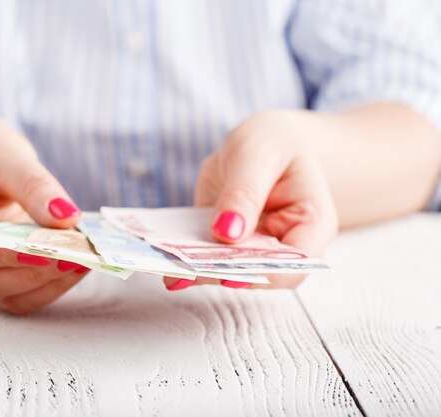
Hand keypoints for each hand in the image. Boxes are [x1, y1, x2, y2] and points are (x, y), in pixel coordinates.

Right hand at [0, 115, 88, 314]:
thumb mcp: (3, 154)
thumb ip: (32, 184)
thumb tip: (67, 217)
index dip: (3, 254)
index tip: (44, 251)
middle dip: (37, 270)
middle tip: (81, 254)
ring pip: (9, 294)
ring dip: (51, 281)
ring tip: (88, 258)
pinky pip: (23, 295)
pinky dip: (53, 284)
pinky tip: (80, 264)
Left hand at [165, 110, 337, 290]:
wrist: (263, 142)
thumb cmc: (273, 142)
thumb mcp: (259, 155)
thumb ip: (244, 193)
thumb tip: (226, 234)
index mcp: (311, 224)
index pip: (296, 264)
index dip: (263, 274)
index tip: (227, 273)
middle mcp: (285, 245)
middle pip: (258, 274)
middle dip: (221, 273)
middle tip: (184, 270)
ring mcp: (254, 249)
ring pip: (228, 271)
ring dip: (198, 270)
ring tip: (167, 267)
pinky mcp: (227, 245)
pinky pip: (208, 257)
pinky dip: (187, 258)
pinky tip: (164, 260)